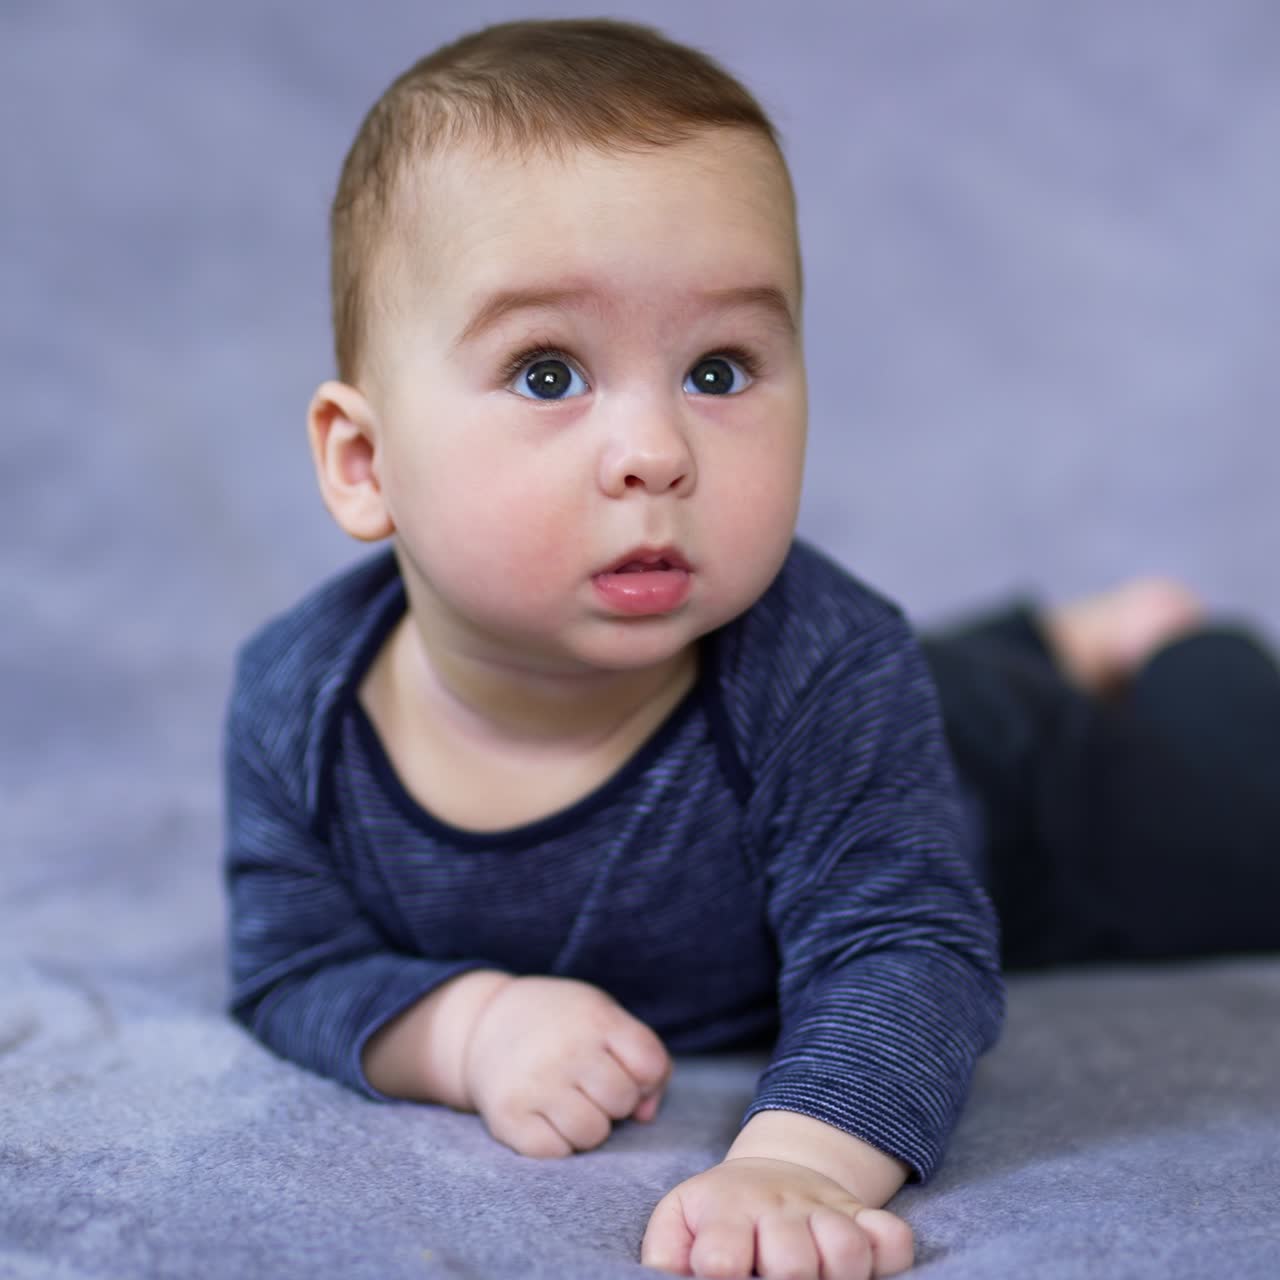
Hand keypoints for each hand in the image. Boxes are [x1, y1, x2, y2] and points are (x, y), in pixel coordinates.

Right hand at [462, 975, 671, 1157]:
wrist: (485, 1022)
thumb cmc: (560, 1023)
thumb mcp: (603, 1015)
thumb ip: (641, 1057)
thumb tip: (646, 1115)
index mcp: (596, 1019)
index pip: (650, 1065)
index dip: (644, 1076)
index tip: (622, 1068)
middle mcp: (566, 1050)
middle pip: (623, 1101)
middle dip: (614, 1100)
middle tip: (590, 1085)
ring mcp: (535, 1084)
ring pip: (593, 1134)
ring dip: (589, 1126)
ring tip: (570, 1102)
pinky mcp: (508, 1117)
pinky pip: (556, 1152)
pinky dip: (557, 1142)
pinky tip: (546, 1116)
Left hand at [641, 1157, 913, 1278]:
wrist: (771, 1172)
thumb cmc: (718, 1214)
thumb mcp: (679, 1222)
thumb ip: (666, 1255)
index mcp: (727, 1212)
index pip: (722, 1256)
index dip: (723, 1273)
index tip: (722, 1275)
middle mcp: (777, 1209)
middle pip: (792, 1263)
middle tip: (775, 1279)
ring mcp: (823, 1211)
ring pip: (847, 1249)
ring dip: (838, 1273)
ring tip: (818, 1276)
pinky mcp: (861, 1216)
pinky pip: (893, 1238)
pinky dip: (888, 1255)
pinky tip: (865, 1266)